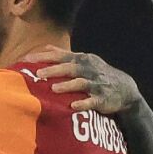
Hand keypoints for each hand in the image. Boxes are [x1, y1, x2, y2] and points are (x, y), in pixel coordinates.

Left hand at [24, 47, 140, 113]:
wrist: (125, 89)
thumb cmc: (98, 74)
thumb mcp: (85, 61)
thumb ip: (65, 55)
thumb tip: (46, 47)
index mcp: (82, 60)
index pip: (61, 56)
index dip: (45, 57)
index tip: (27, 59)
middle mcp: (89, 70)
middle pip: (70, 68)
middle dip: (54, 70)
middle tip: (38, 73)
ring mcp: (96, 84)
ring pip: (81, 83)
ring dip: (67, 86)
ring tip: (53, 89)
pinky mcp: (103, 99)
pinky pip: (92, 101)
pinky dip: (83, 103)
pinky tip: (73, 106)